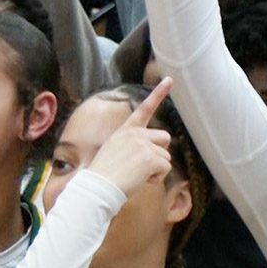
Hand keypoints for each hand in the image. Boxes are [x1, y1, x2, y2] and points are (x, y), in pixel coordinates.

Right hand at [86, 77, 174, 196]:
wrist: (97, 188)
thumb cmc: (104, 175)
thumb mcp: (114, 151)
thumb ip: (132, 146)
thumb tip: (151, 154)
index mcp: (126, 130)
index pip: (145, 108)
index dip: (159, 93)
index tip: (169, 80)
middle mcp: (136, 133)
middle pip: (165, 138)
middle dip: (159, 152)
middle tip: (141, 165)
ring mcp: (143, 144)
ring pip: (165, 156)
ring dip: (155, 168)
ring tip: (135, 175)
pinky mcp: (150, 157)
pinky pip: (165, 168)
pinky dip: (156, 178)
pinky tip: (140, 180)